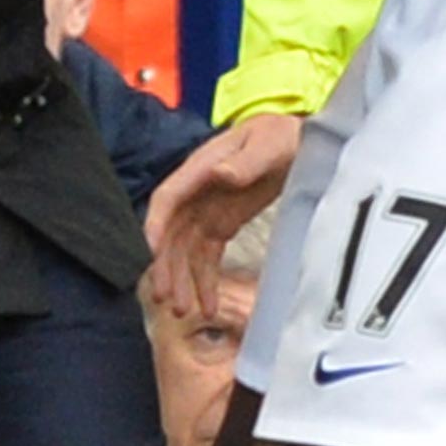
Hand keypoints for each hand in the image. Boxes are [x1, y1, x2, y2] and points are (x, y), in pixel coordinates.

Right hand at [145, 114, 302, 319]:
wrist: (295, 140)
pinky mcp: (221, 225)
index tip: (149, 254)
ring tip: (183, 310)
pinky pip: (206, 256)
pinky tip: (208, 305)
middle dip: (165, 265)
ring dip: (182, 279)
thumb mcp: (268, 144)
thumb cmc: (279, 135)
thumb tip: (221, 173)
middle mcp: (196, 192)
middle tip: (166, 298)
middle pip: (171, 232)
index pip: (168, 198)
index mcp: (201, 168)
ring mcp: (206, 210)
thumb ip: (246, 160)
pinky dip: (204, 280)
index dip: (156, 225)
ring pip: (185, 250)